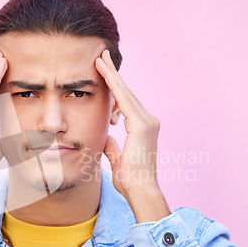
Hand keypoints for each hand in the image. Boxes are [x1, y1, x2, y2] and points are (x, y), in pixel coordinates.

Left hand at [95, 49, 169, 221]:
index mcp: (142, 128)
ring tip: (99, 58)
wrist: (139, 190)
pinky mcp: (141, 124)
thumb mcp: (117, 158)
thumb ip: (112, 146)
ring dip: (111, 75)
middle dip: (113, 74)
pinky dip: (113, 84)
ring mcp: (147, 121)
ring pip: (125, 93)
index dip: (114, 87)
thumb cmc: (129, 179)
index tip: (104, 72)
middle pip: (126, 93)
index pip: (125, 102)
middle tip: (101, 56)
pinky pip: (123, 99)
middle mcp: (148, 120)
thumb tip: (105, 137)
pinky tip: (103, 71)